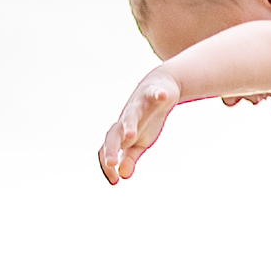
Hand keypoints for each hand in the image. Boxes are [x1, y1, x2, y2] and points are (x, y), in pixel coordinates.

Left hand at [99, 68, 181, 184]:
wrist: (159, 88)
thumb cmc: (146, 120)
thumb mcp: (139, 143)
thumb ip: (129, 158)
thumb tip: (123, 175)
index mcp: (120, 133)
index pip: (107, 149)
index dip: (107, 165)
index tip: (115, 182)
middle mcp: (126, 119)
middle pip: (114, 133)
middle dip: (112, 148)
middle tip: (112, 164)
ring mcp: (139, 105)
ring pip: (131, 114)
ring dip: (129, 124)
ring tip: (130, 136)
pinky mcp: (154, 93)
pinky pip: (155, 93)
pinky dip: (158, 95)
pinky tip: (162, 96)